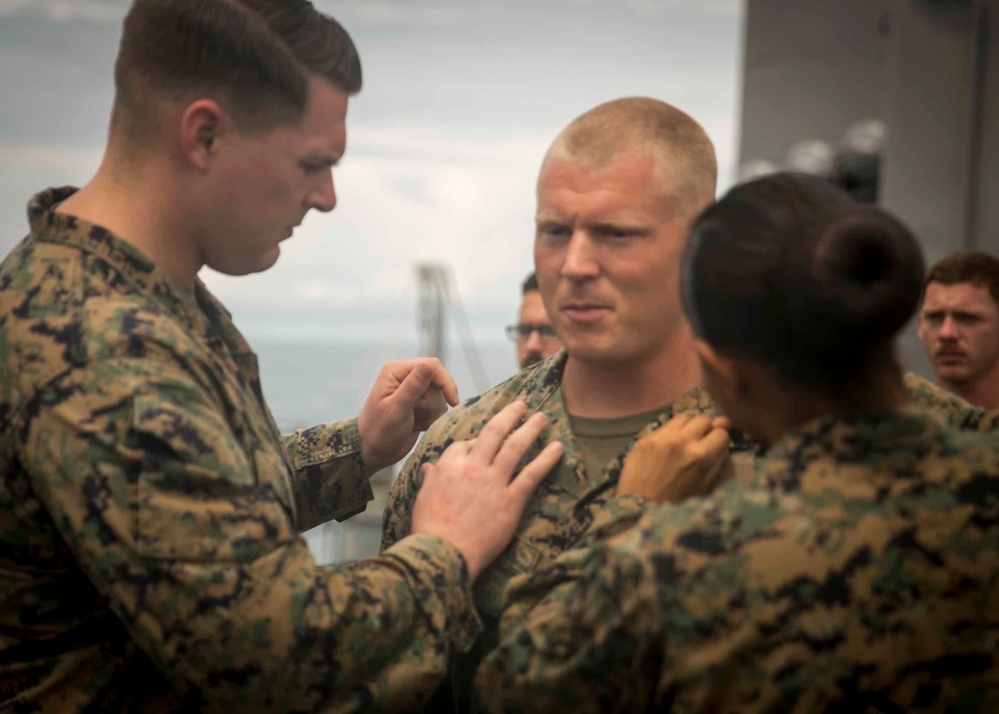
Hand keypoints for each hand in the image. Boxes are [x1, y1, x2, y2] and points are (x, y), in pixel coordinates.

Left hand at [357, 359, 458, 472]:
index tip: (453, 401)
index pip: (431, 366)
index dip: (445, 382)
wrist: (373, 452)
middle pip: (438, 382)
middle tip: (415, 415)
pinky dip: (431, 419)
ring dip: (431, 412)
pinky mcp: (420, 404)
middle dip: (431, 403)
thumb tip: (429, 366)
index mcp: (396, 371)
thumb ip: (413, 387)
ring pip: (440, 396)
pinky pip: (438, 407)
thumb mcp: (396, 410)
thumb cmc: (379, 431)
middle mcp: (406, 377)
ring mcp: (414, 391)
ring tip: (414, 421)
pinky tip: (417, 425)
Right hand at [411, 402, 563, 580]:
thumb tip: (429, 468)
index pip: (465, 443)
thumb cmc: (430, 528)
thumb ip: (430, 478)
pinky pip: (532, 474)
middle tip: (522, 405)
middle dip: (510, 415)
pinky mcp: (511, 501)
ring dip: (531, 428)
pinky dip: (546, 459)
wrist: (444, 553)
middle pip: (494, 432)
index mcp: (449, 465)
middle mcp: (473, 467)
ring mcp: (493, 482)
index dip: (477, 441)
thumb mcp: (423, 497)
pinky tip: (557, 448)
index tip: (485, 442)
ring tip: (542, 417)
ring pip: (515, 446)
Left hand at [618, 414, 731, 503]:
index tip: (714, 449)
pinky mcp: (645, 438)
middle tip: (699, 443)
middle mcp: (682, 441)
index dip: (720, 442)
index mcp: (701, 457)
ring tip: (682, 442)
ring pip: (684, 417)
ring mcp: (661, 437)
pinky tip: (666, 446)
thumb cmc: (677, 505)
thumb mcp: (705, 486)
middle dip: (705, 430)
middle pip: (703, 419)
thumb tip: (723, 431)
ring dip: (687, 427)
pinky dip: (670, 432)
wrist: (639, 510)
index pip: (721, 433)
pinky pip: (664, 425)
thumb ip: (716, 459)